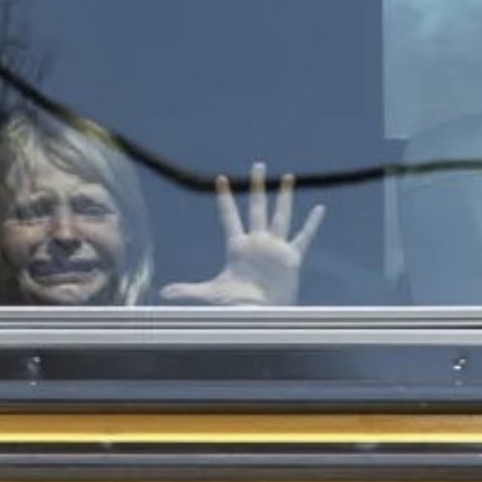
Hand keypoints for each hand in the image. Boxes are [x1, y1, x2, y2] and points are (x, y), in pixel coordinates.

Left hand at [159, 164, 324, 305]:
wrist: (260, 315)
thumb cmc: (235, 305)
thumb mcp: (211, 293)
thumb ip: (188, 290)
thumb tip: (163, 294)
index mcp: (237, 246)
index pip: (229, 216)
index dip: (224, 199)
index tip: (220, 179)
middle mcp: (257, 241)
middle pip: (256, 207)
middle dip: (257, 186)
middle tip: (258, 166)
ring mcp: (275, 247)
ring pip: (280, 215)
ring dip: (284, 196)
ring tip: (288, 177)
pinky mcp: (291, 256)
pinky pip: (303, 236)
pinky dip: (312, 224)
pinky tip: (319, 209)